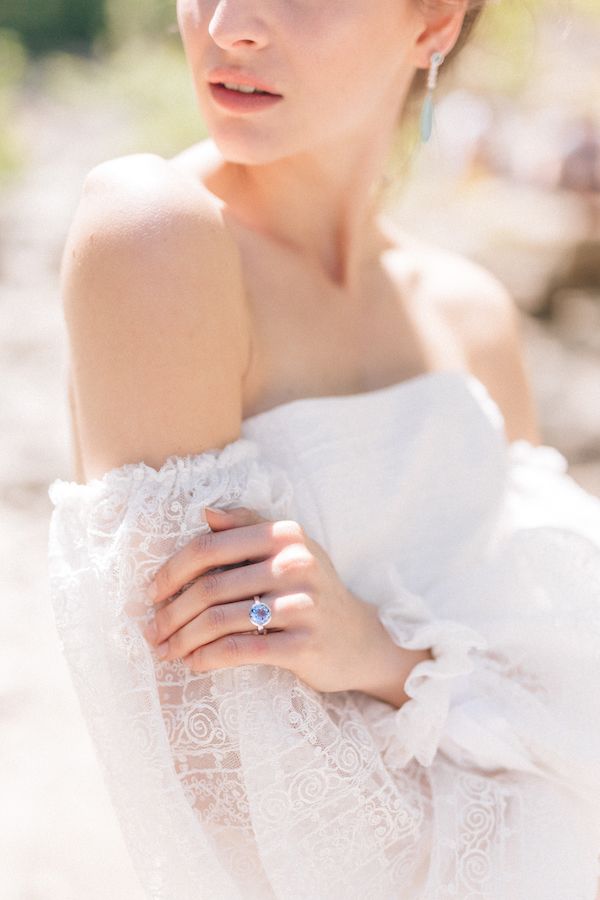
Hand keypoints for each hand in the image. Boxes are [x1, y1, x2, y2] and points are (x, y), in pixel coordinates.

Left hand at [142, 505, 412, 697]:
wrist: (360, 639)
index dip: (173, 571)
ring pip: (219, 620)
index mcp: (285, 534)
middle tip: (151, 630)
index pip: (210, 548)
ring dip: (183, 639)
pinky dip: (208, 658)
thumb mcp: (289, 550)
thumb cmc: (310, 590)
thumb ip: (248, 526)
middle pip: (210, 587)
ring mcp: (303, 604)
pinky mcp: (305, 644)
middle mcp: (296, 563)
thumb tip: (205, 512)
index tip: (152, 594)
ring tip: (165, 651)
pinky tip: (193, 663)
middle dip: (171, 612)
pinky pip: (240, 650)